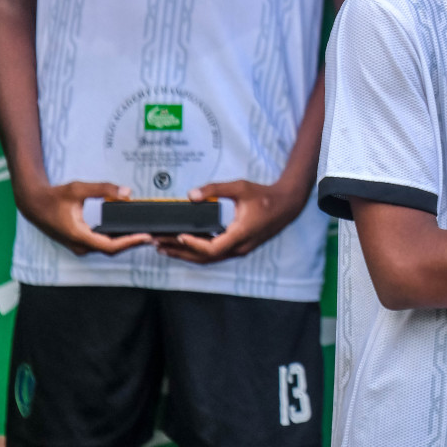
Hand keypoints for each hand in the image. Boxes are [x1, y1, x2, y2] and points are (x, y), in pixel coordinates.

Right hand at [14, 180, 150, 256]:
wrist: (33, 204)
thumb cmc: (53, 197)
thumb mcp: (79, 188)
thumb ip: (103, 189)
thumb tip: (127, 192)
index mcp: (79, 235)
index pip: (111, 246)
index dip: (131, 242)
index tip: (147, 236)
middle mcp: (80, 245)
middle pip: (112, 249)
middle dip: (133, 243)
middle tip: (154, 236)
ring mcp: (79, 246)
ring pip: (107, 248)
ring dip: (126, 243)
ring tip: (146, 235)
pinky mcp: (80, 242)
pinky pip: (102, 245)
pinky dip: (117, 241)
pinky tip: (128, 233)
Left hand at [156, 179, 308, 263]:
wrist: (287, 205)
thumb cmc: (265, 196)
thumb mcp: (240, 187)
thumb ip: (215, 189)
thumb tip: (191, 195)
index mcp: (241, 235)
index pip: (212, 248)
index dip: (193, 245)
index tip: (178, 236)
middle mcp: (239, 247)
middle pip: (205, 258)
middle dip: (180, 252)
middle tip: (158, 244)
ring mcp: (240, 250)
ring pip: (209, 259)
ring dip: (186, 254)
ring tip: (164, 247)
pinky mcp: (239, 248)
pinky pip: (215, 254)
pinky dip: (198, 251)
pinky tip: (185, 244)